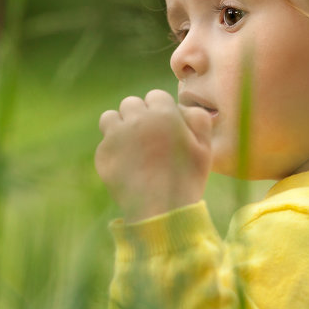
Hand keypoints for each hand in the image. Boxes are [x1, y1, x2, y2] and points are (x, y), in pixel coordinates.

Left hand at [96, 89, 213, 221]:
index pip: (155, 96)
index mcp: (163, 114)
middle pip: (131, 103)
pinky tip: (126, 166)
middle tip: (148, 138)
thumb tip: (181, 108)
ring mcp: (116, 136)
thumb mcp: (205, 148)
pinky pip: (105, 143)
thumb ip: (198, 120)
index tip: (164, 127)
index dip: (161, 111)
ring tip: (131, 146)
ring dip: (119, 126)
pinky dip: (113, 150)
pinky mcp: (102, 154)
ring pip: (111, 117)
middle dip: (139, 116)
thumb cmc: (186, 179)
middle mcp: (136, 119)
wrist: (161, 211)